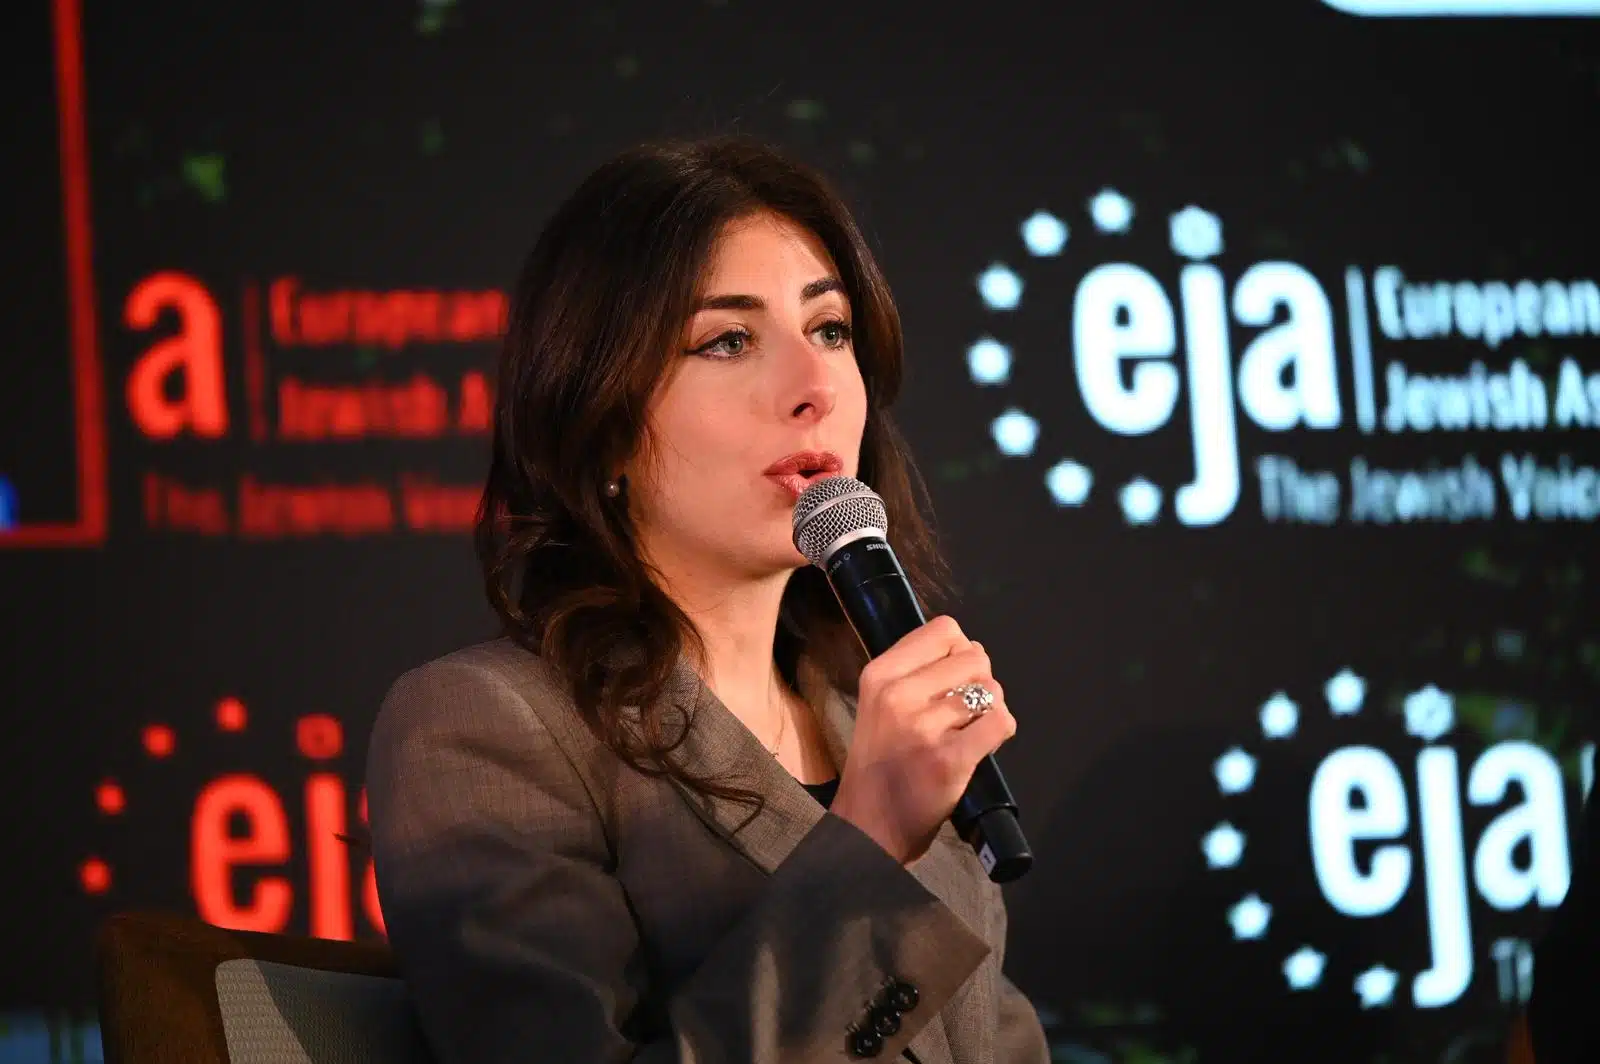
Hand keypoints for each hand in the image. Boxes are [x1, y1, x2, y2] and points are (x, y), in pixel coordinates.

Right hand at [829, 616, 1016, 865]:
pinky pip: (1001, 722)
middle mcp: (899, 694)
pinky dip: (1002, 731)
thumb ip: (915, 672)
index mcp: (879, 674)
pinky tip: (982, 745)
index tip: (952, 677)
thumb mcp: (879, 704)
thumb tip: (969, 648)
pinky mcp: (950, 759)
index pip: (944, 629)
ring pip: (991, 690)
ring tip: (969, 730)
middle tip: (963, 710)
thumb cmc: (880, 764)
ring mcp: (924, 727)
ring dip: (991, 709)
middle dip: (979, 681)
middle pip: (974, 656)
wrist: (869, 826)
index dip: (960, 650)